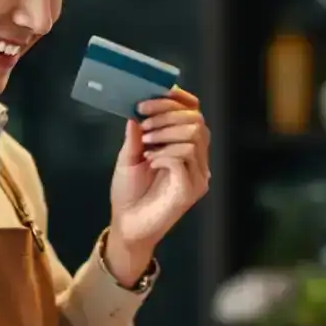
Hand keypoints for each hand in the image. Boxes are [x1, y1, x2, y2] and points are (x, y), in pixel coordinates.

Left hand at [107, 88, 210, 279]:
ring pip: (194, 136)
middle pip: (196, 120)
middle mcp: (197, 159)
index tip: (148, 99)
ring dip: (165, 134)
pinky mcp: (191, 189)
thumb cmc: (129, 193)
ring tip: (145, 146)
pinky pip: (184, 158)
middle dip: (167, 115)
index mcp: (185, 145)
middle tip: (143, 125)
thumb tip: (135, 112)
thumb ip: (136, 134)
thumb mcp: (128, 157)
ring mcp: (198, 175)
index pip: (194, 112)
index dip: (176, 99)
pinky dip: (164, 154)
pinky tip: (151, 162)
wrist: (127, 226)